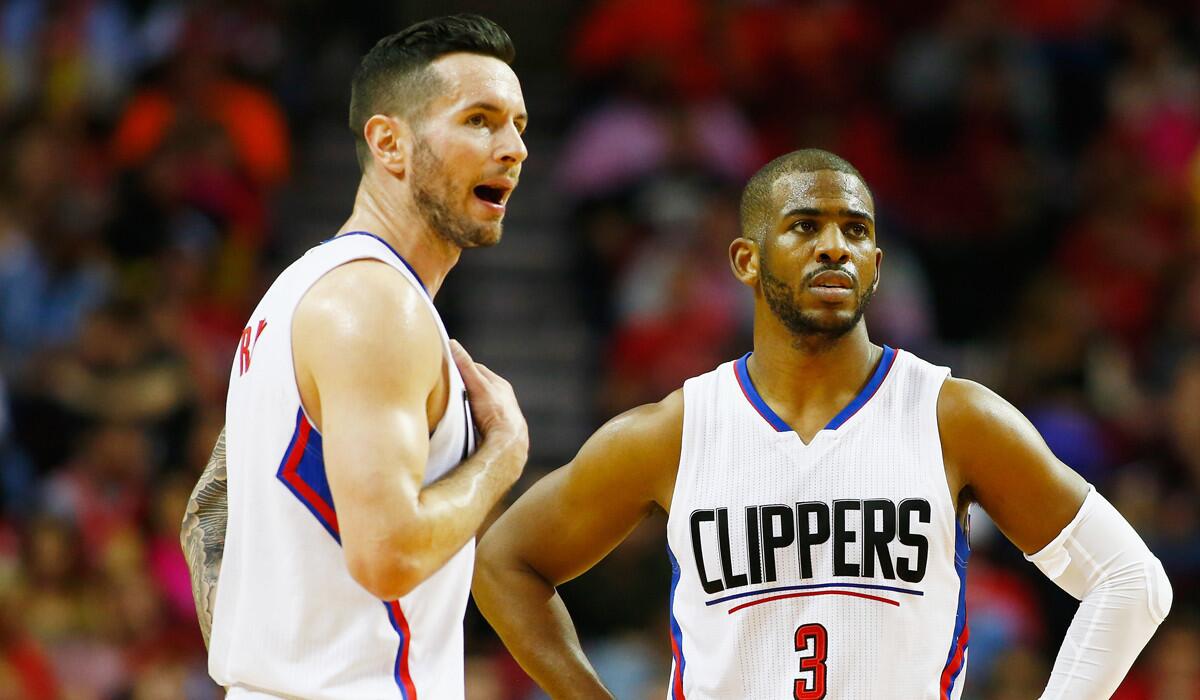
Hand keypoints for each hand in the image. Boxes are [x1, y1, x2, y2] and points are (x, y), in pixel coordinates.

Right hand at [450, 339, 528, 461]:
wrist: (507, 445)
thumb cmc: (495, 413)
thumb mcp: (478, 385)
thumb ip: (465, 366)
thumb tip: (452, 343)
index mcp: (500, 385)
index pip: (476, 369)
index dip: (460, 367)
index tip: (445, 367)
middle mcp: (501, 398)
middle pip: (476, 387)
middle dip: (462, 386)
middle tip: (443, 387)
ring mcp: (498, 415)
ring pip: (477, 404)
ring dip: (464, 405)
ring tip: (449, 407)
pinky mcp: (494, 431)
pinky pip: (477, 420)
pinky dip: (468, 419)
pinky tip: (460, 423)